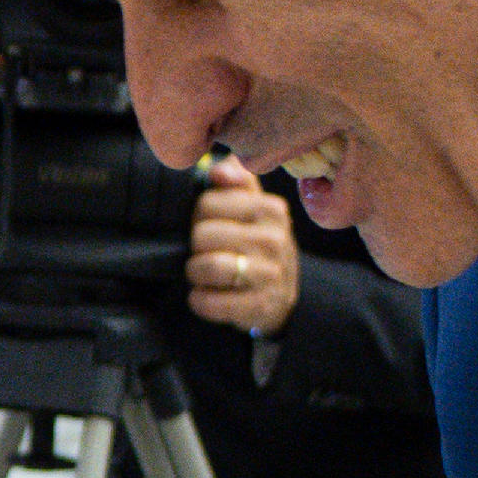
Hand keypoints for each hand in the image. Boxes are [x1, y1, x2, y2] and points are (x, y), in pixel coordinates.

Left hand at [184, 158, 299, 335]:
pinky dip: (199, 300)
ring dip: (195, 273)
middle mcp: (275, 239)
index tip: (208, 226)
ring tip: (203, 274)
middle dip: (195, 247)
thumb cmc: (257, 244)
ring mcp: (270, 274)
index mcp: (270, 209)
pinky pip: (210, 302)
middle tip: (204, 253)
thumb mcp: (252, 207)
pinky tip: (206, 295)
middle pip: (202, 235)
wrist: (282, 293)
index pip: (207, 203)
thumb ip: (236, 180)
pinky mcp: (260, 306)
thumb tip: (218, 170)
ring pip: (208, 267)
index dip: (197, 217)